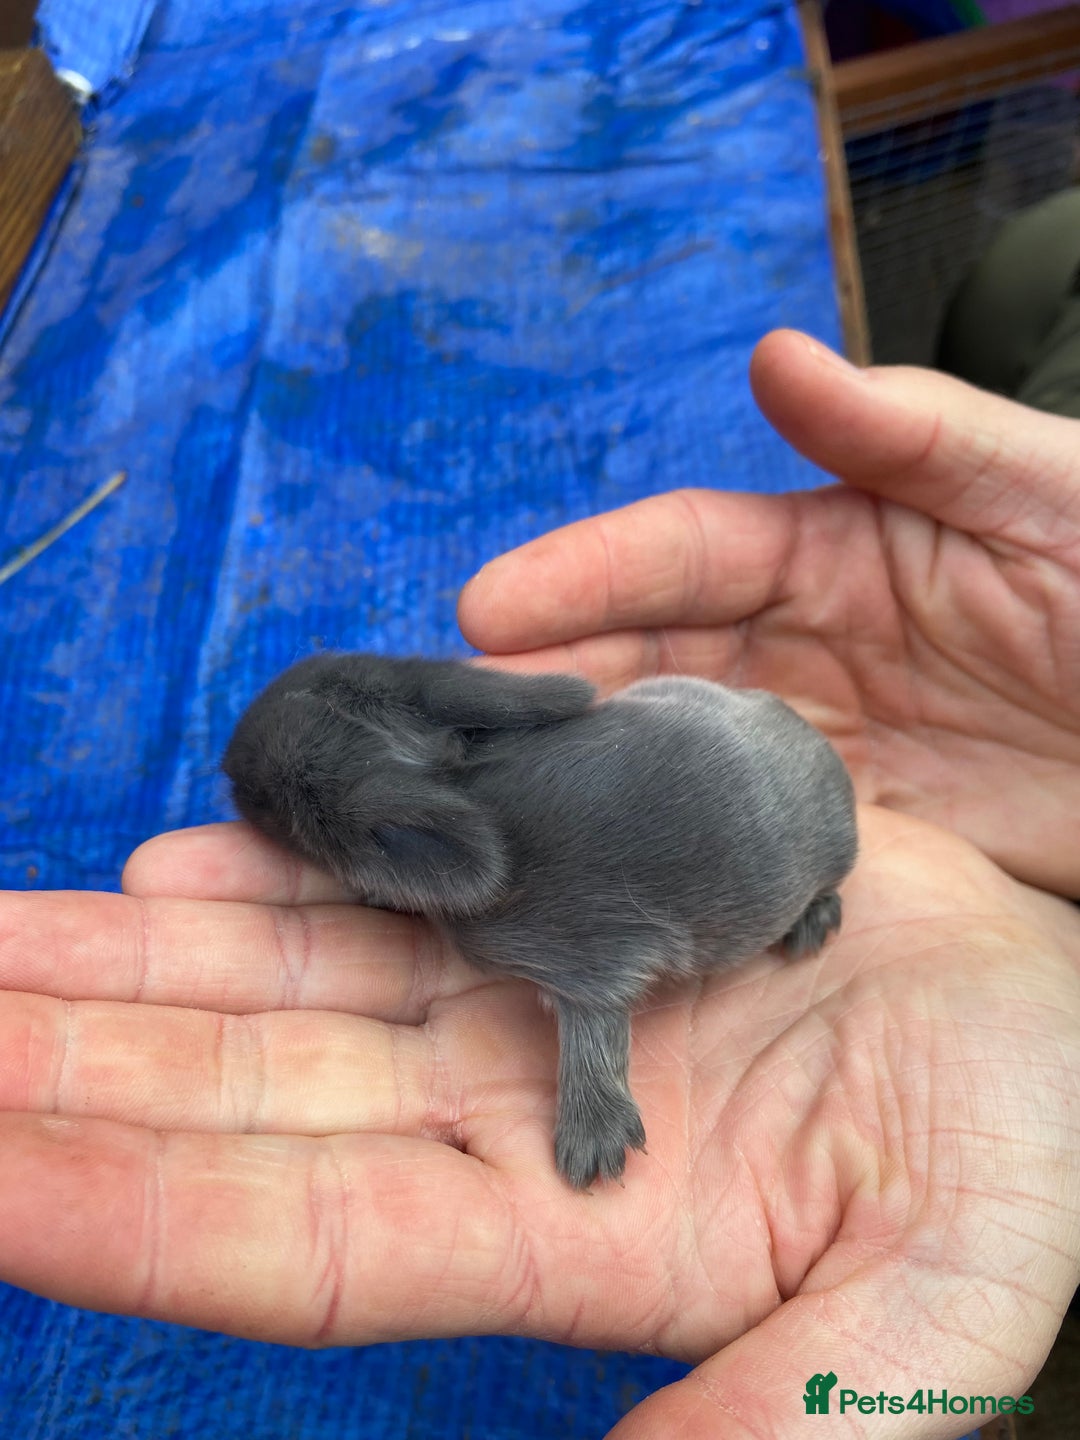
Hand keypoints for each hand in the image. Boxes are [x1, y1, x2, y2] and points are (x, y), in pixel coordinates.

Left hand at [1, 809, 1076, 1436]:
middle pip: (244, 1098)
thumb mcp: (937, 1295)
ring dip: (131, 963)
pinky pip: (389, 874)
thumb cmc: (1020, 1138)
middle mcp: (504, 1110)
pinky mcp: (561, 877)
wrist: (1047, 1000)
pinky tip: (176, 858)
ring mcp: (520, 987)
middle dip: (73, 1066)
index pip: (297, 1238)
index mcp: (565, 1228)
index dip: (134, 1212)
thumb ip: (797, 1422)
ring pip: (284, 977)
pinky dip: (282, 863)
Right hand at [458, 328, 1079, 895]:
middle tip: (446, 723)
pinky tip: (604, 874)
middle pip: (647, 659)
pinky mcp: (850, 834)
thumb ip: (909, 430)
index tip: (482, 606)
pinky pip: (735, 839)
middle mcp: (805, 643)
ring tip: (492, 802)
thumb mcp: (1042, 489)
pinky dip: (666, 851)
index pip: (680, 554)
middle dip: (545, 684)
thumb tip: (772, 356)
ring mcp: (819, 742)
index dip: (581, 576)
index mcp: (834, 545)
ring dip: (583, 772)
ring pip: (669, 752)